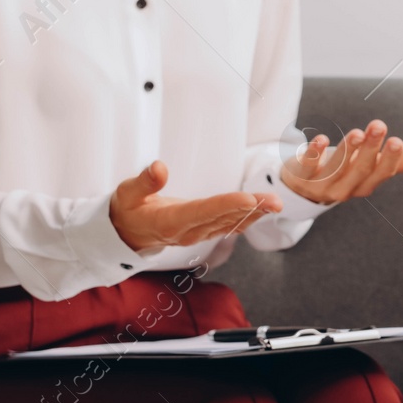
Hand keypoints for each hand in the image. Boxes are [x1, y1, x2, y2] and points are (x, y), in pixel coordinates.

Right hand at [110, 159, 280, 251]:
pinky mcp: (203, 232)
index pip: (202, 212)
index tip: (247, 199)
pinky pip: (230, 226)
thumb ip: (144, 183)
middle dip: (250, 208)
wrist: (126, 234)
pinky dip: (249, 218)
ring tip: (276, 202)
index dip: (226, 205)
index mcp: (169, 222)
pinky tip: (264, 210)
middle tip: (275, 199)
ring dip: (255, 213)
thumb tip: (159, 167)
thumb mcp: (126, 194)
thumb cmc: (127, 210)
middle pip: (223, 218)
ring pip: (230, 224)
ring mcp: (197, 234)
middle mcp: (188, 232)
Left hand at [280, 119, 402, 204]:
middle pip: (359, 170)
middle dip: (370, 149)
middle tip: (378, 125)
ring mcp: (321, 186)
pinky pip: (307, 169)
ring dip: (346, 151)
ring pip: (336, 169)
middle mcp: (345, 189)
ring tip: (357, 132)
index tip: (397, 141)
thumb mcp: (368, 166)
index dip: (389, 159)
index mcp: (364, 184)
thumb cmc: (343, 170)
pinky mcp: (300, 178)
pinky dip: (313, 154)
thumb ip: (396, 161)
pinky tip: (320, 138)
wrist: (303, 187)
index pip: (381, 174)